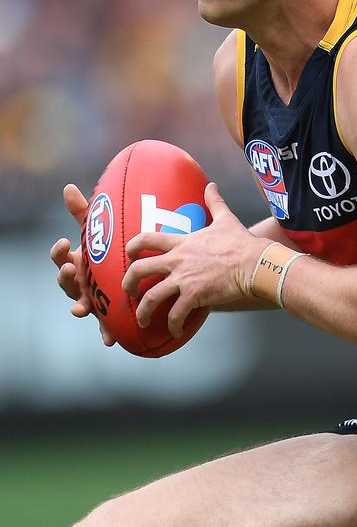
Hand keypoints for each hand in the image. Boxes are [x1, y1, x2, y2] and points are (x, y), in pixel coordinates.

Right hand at [50, 184, 115, 345]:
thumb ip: (83, 213)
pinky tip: (109, 339)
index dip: (59, 252)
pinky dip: (106, 333)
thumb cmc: (106, 253)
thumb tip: (67, 187)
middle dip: (65, 277)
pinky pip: (105, 327)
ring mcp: (90, 300)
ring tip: (80, 309)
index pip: (60, 258)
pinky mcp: (105, 316)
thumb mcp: (97, 233)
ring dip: (79, 306)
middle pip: (65, 283)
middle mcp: (79, 283)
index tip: (65, 243)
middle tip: (70, 270)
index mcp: (75, 263)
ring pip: (80, 304)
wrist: (127, 277)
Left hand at [122, 183, 269, 337]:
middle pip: (139, 269)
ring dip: (143, 311)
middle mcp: (177, 261)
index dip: (132, 246)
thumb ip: (214, 202)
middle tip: (129, 292)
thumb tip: (211, 185)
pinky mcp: (194, 296)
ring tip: (142, 321)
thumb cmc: (241, 243)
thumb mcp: (225, 218)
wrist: (254, 263)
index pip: (146, 239)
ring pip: (151, 297)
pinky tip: (175, 332)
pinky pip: (176, 314)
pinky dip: (173, 325)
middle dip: (128, 283)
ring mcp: (184, 279)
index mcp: (182, 243)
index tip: (128, 255)